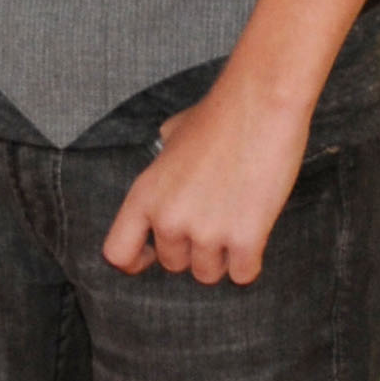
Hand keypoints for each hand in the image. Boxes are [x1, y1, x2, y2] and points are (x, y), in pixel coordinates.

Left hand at [101, 76, 309, 287]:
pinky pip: (243, 275)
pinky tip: (254, 237)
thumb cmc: (220, 115)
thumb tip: (166, 154)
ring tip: (235, 225)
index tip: (151, 255)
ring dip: (222, 258)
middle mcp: (168, 219)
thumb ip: (164, 160)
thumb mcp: (173, 135)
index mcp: (144, 195)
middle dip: (192, 251)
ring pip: (208, 274)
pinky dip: (249, 262)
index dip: (135, 260)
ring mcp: (206, 232)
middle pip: (173, 265)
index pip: (118, 253)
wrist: (261, 106)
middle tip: (213, 223)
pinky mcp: (245, 239)